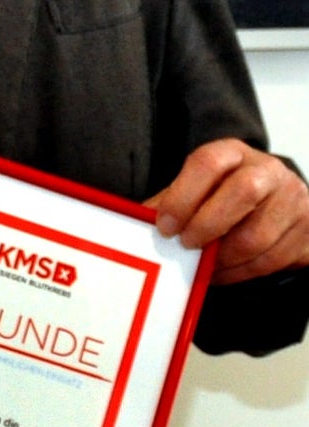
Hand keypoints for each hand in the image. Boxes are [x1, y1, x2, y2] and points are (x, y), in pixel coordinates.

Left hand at [151, 140, 308, 284]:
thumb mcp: (196, 190)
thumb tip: (134, 226)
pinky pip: (270, 260)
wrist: (277, 204)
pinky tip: (221, 272)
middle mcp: (267, 170)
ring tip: (201, 265)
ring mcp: (293, 198)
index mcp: (232, 153)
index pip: (208, 163)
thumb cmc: (223, 196)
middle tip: (186, 245)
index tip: (165, 226)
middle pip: (244, 192)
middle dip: (208, 225)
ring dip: (222, 259)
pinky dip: (239, 273)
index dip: (183, 196)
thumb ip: (169, 203)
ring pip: (258, 235)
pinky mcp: (306, 230)